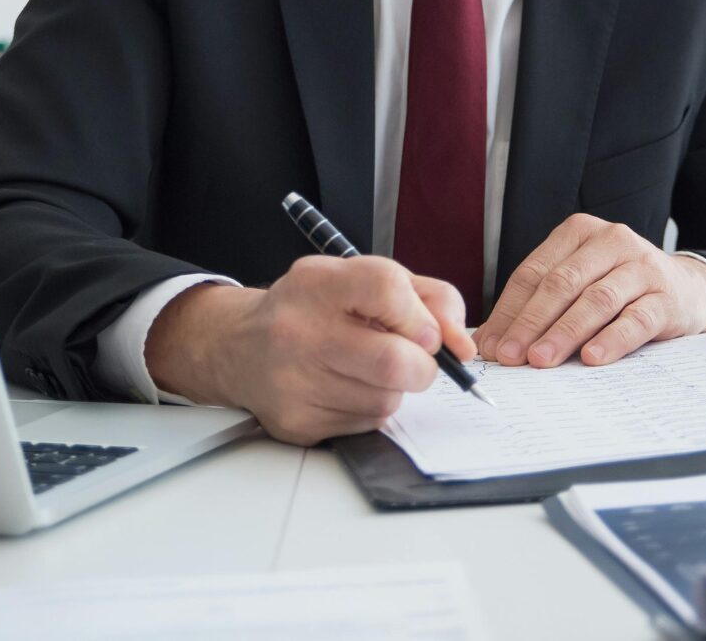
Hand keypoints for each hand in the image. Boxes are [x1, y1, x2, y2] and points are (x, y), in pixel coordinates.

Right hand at [143, 256, 472, 445]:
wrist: (242, 346)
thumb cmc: (315, 308)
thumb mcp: (364, 279)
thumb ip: (425, 298)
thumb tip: (463, 345)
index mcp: (318, 282)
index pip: (386, 288)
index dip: (421, 315)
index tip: (429, 332)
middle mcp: (299, 330)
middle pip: (393, 360)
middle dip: (422, 366)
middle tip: (415, 359)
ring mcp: (294, 381)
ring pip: (386, 399)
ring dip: (394, 388)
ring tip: (368, 367)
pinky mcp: (296, 423)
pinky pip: (365, 425)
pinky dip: (371, 409)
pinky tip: (347, 387)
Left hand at [475, 214, 705, 368]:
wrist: (687, 289)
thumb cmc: (620, 287)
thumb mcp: (580, 282)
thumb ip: (539, 304)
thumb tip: (491, 341)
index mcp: (579, 232)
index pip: (535, 272)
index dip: (510, 310)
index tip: (492, 345)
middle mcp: (611, 241)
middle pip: (562, 284)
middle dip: (531, 322)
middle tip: (511, 356)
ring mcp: (641, 267)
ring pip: (596, 300)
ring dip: (565, 332)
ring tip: (542, 360)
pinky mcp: (667, 296)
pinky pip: (636, 319)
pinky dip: (612, 339)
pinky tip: (592, 357)